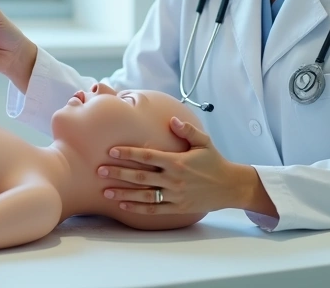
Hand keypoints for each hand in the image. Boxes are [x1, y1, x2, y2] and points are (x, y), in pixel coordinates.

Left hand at [97, 117, 244, 214]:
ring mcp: (175, 195)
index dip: (128, 153)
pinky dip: (138, 208)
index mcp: (177, 161)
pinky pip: (154, 209)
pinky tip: (123, 206)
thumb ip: (187, 130)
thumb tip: (171, 120)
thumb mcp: (204, 142)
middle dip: (118, 173)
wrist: (230, 186)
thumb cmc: (214, 161)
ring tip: (106, 191)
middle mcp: (173, 179)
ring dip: (124, 194)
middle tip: (99, 170)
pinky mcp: (177, 207)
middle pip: (141, 176)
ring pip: (144, 195)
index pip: (148, 156)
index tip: (111, 150)